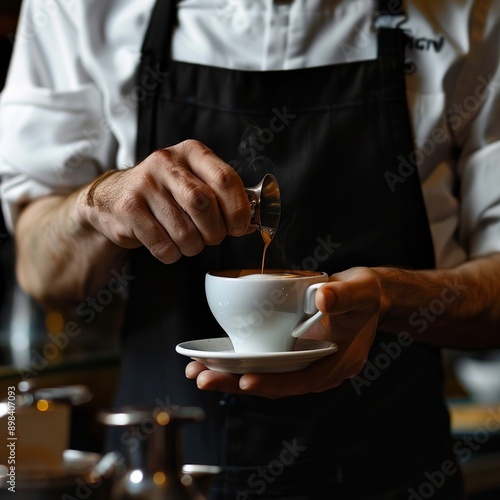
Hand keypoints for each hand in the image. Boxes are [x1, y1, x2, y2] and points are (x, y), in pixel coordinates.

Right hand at [78, 140, 250, 262]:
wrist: (113, 198)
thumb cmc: (165, 193)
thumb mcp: (193, 181)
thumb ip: (221, 195)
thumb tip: (251, 222)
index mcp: (191, 152)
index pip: (225, 179)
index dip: (239, 209)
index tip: (240, 227)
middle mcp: (166, 163)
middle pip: (203, 204)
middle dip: (214, 231)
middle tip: (212, 237)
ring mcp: (144, 185)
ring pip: (184, 231)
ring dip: (193, 246)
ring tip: (188, 242)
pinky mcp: (127, 209)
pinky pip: (162, 246)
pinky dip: (172, 254)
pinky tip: (168, 245)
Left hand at [186, 267, 381, 397]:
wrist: (369, 295)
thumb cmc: (366, 295)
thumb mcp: (361, 290)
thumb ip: (343, 296)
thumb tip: (323, 298)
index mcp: (336, 362)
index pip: (302, 379)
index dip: (273, 382)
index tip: (244, 380)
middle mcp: (317, 367)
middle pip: (275, 382)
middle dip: (237, 382)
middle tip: (203, 377)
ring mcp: (303, 360)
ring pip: (266, 374)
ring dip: (232, 374)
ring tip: (198, 371)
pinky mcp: (292, 348)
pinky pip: (265, 359)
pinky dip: (241, 359)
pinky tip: (216, 356)